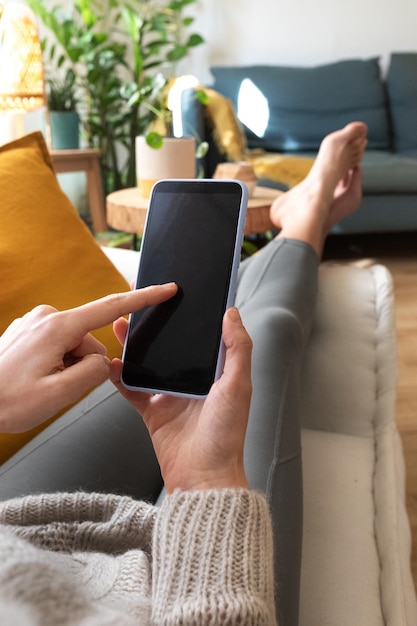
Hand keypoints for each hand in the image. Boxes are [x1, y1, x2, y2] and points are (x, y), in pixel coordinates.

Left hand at [0, 284, 177, 432]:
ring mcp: (35, 322)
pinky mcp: (28, 331)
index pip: (111, 309)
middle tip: (56, 387)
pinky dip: (55, 363)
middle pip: (89, 342)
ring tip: (40, 384)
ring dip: (66, 367)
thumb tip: (103, 361)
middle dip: (82, 366)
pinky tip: (33, 378)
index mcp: (58, 328)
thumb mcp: (59, 395)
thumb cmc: (7, 401)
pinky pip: (58, 346)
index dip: (144, 299)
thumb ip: (93, 374)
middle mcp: (46, 317)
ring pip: (73, 346)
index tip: (166, 289)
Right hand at [110, 307, 252, 491]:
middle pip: (170, 347)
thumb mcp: (239, 386)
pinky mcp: (153, 412)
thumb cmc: (227, 435)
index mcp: (216, 372)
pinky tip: (111, 363)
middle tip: (140, 305)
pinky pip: (132, 390)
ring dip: (134, 346)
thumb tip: (232, 312)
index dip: (190, 315)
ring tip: (120, 326)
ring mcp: (171, 396)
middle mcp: (193, 381)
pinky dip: (120, 377)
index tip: (176, 293)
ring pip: (148, 363)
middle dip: (155, 326)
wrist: (203, 478)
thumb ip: (238, 348)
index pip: (201, 336)